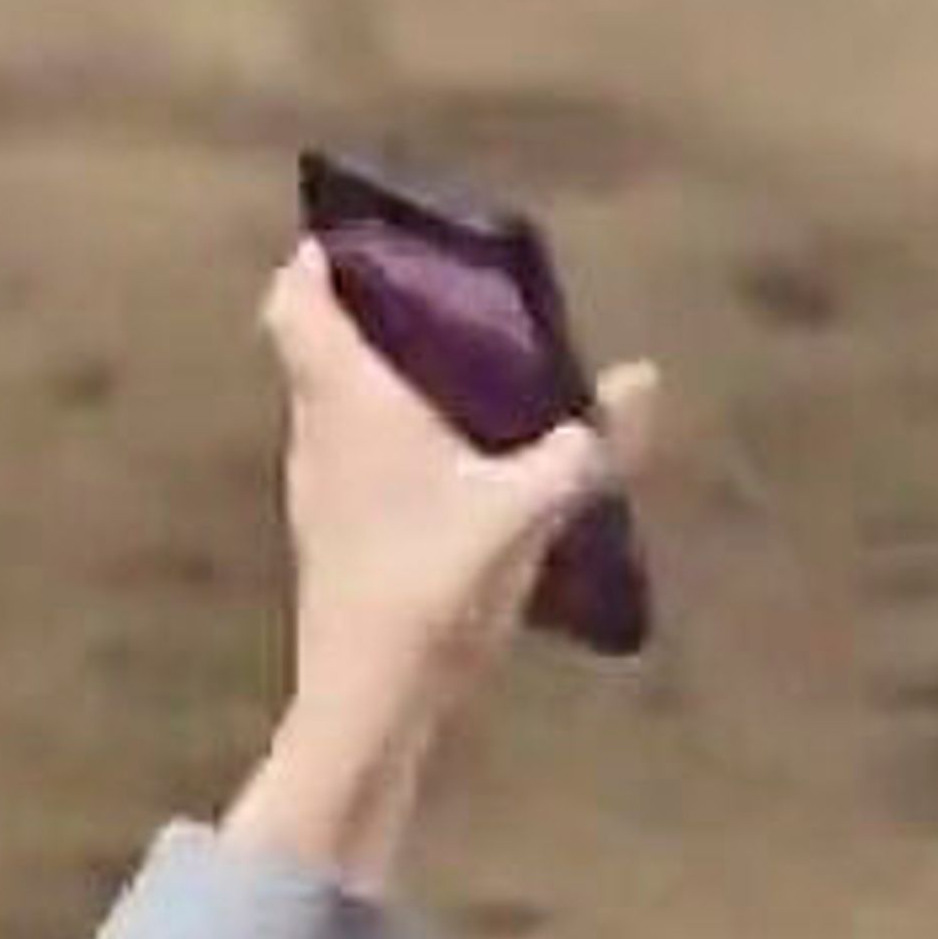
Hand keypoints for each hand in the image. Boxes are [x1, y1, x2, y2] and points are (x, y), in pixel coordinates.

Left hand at [228, 242, 657, 891]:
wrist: (365, 705)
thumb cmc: (431, 583)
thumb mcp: (527, 509)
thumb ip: (588, 445)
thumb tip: (646, 377)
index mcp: (344, 398)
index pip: (292, 299)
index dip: (317, 258)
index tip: (364, 233)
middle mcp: (316, 430)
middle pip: (313, 344)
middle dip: (365, 311)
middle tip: (437, 295)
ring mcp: (316, 489)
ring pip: (331, 404)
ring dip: (378, 378)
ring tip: (456, 370)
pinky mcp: (330, 540)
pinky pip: (349, 456)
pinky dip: (386, 437)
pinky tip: (448, 464)